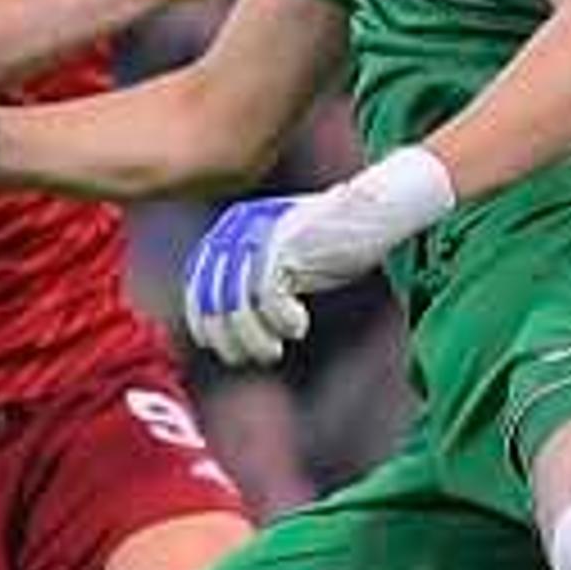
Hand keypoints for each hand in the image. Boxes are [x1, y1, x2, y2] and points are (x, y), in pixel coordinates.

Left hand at [182, 150, 456, 366]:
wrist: (373, 211)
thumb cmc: (331, 242)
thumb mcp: (284, 260)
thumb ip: (253, 280)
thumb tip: (226, 327)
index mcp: (231, 230)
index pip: (197, 285)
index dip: (204, 323)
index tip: (224, 350)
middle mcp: (237, 229)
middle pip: (213, 299)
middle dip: (230, 340)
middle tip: (255, 358)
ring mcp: (259, 233)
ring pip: (238, 304)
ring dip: (255, 340)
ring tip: (275, 351)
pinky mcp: (284, 242)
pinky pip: (268, 297)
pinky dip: (281, 322)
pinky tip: (300, 326)